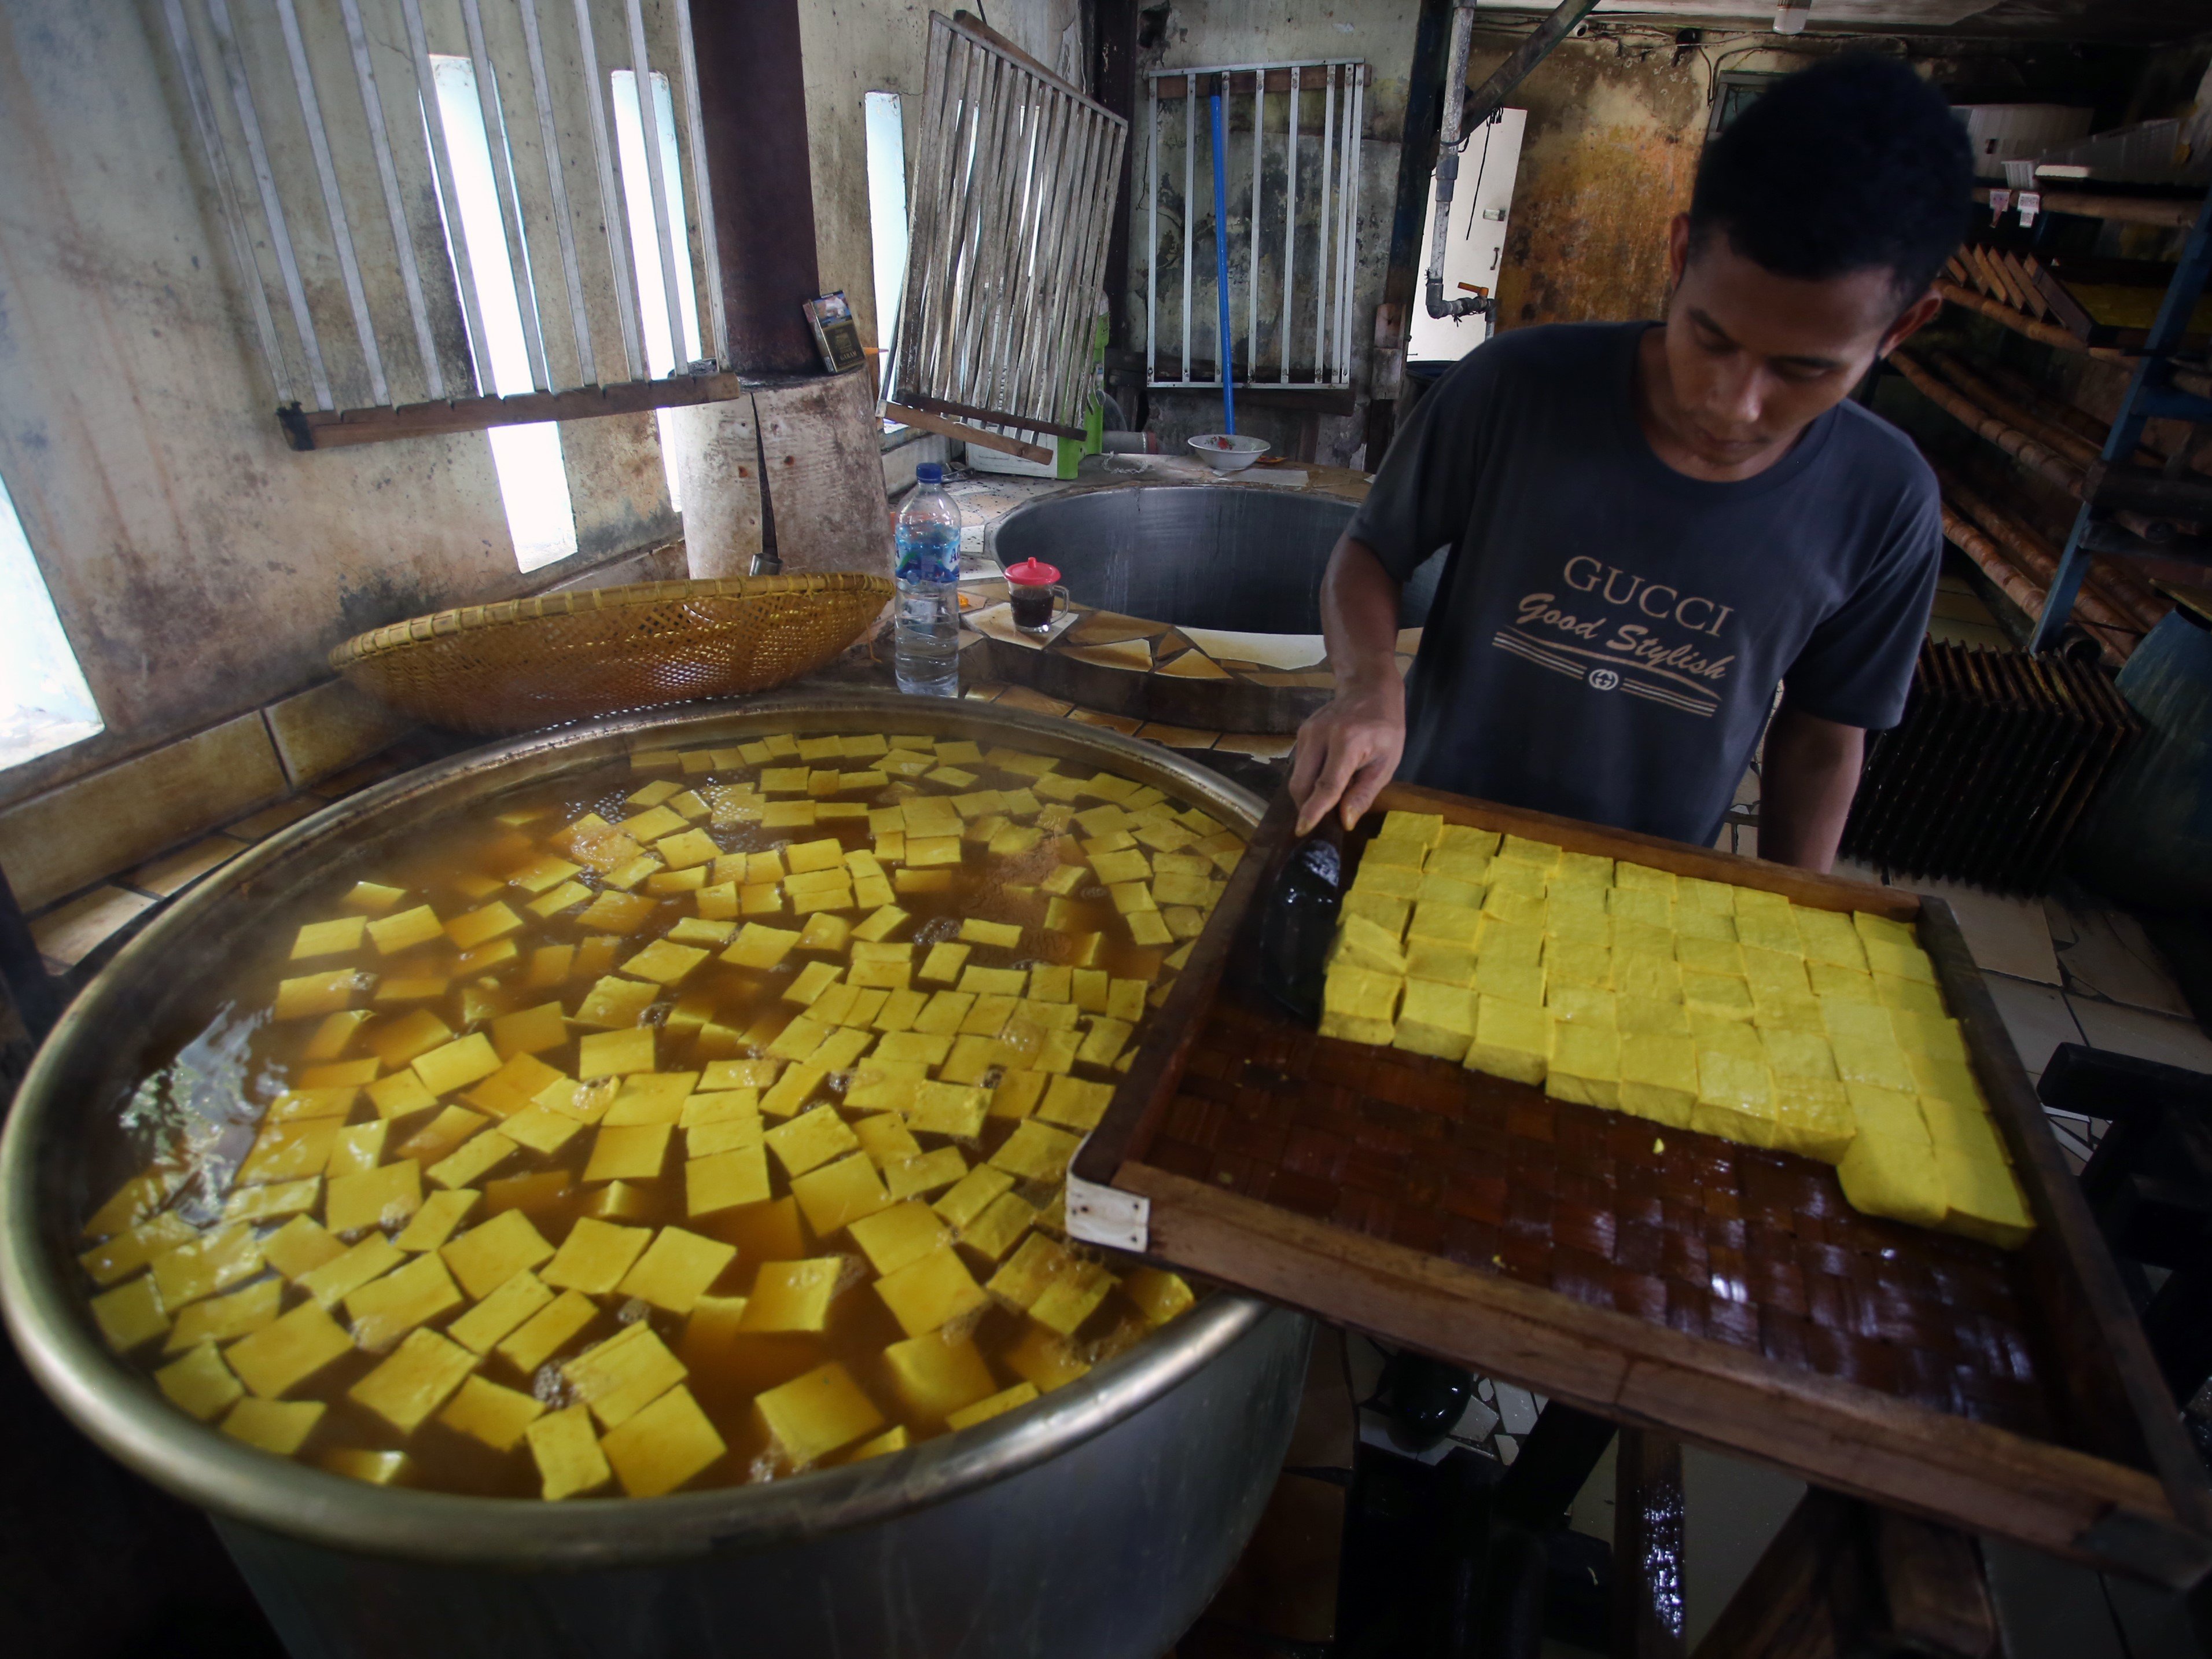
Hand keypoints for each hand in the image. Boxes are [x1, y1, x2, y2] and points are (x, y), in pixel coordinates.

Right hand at [1289, 680, 1404, 835]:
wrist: (1368, 689)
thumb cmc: (1385, 728)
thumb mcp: (1386, 763)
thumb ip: (1364, 793)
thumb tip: (1344, 821)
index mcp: (1347, 742)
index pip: (1326, 784)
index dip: (1314, 810)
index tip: (1303, 830)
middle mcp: (1321, 735)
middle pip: (1302, 784)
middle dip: (1308, 807)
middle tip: (1325, 820)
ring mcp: (1307, 732)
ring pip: (1297, 777)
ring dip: (1308, 794)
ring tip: (1331, 796)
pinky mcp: (1301, 733)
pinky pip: (1299, 767)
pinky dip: (1309, 780)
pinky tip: (1327, 777)